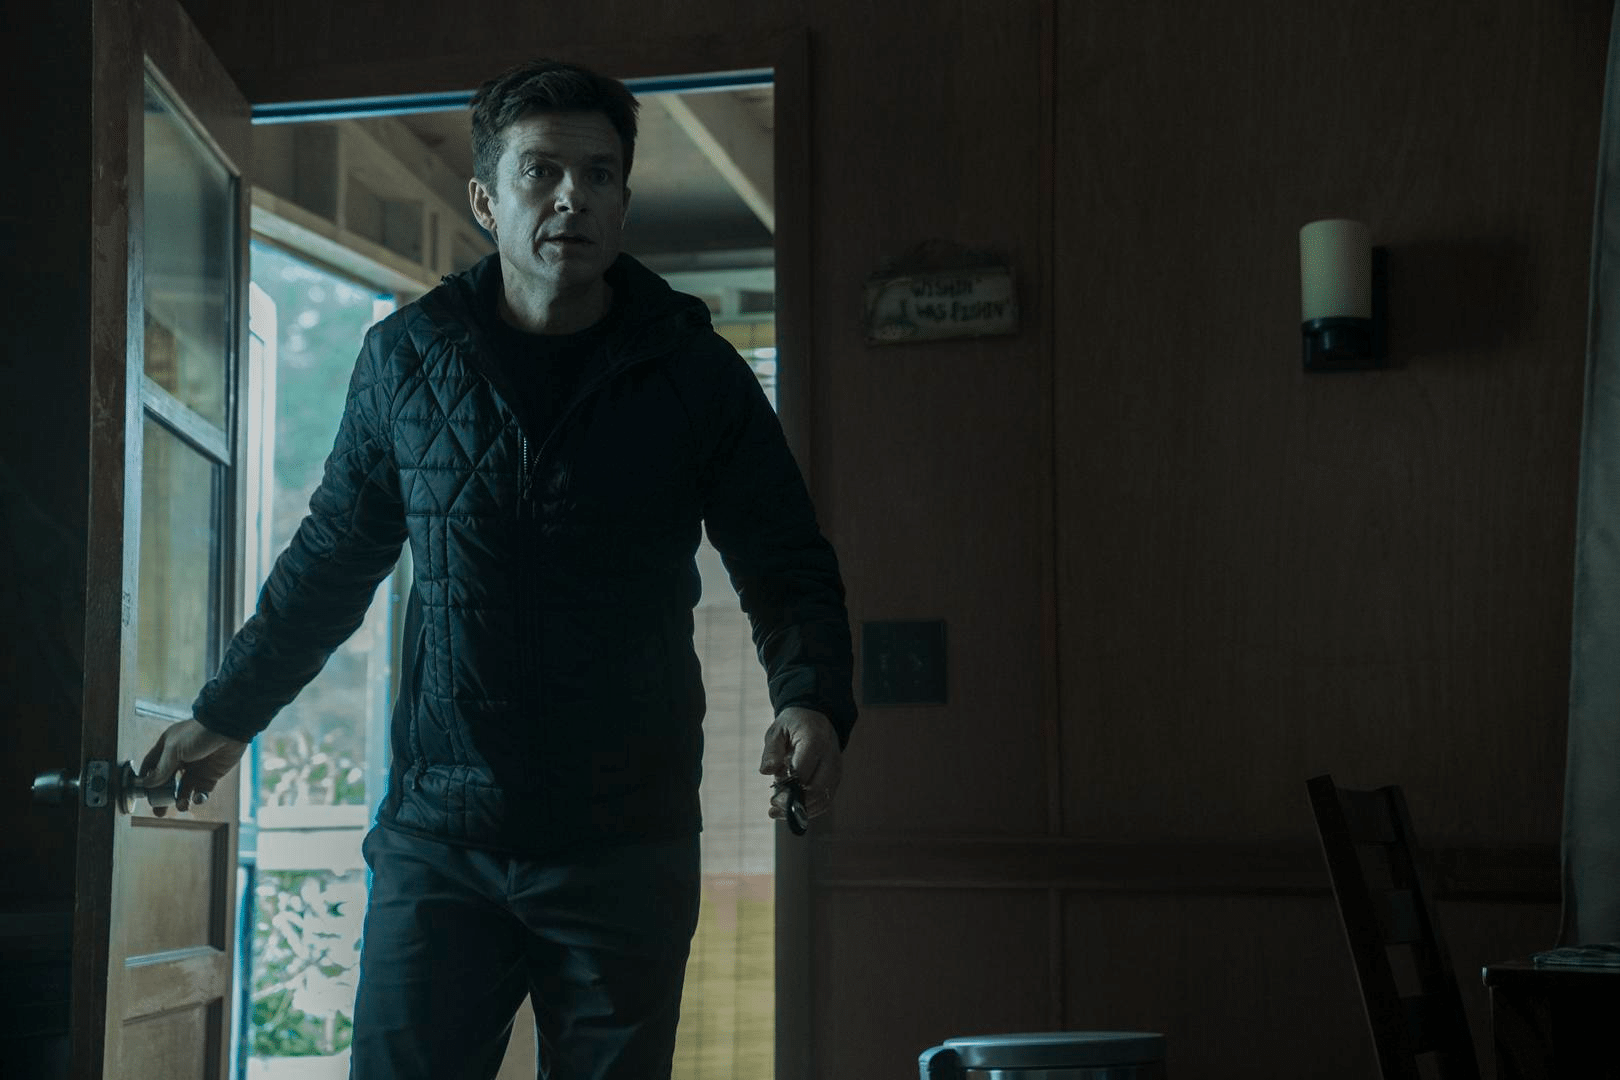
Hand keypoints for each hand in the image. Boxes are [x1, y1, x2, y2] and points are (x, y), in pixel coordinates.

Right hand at [138, 718, 248, 815]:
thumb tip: (147, 784)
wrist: (228, 729)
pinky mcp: (211, 774)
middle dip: (162, 797)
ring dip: (181, 800)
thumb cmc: (198, 734)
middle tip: (159, 811)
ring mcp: (196, 768)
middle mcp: (180, 759)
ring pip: (184, 789)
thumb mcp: (174, 750)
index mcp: (167, 748)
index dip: (145, 780)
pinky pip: (202, 791)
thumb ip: (161, 769)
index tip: (142, 795)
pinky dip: (199, 798)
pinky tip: (197, 798)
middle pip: (167, 782)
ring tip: (181, 805)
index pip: (151, 766)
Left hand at [758, 706, 841, 821]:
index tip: (772, 795)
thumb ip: (771, 750)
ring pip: (823, 798)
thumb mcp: (777, 730)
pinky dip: (810, 810)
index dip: (787, 787)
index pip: (802, 772)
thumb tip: (766, 771)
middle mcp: (830, 757)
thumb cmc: (794, 725)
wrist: (818, 718)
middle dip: (794, 802)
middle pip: (816, 788)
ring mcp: (836, 769)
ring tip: (778, 812)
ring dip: (801, 810)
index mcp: (814, 741)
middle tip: (773, 805)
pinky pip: (826, 800)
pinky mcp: (836, 778)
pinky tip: (792, 811)